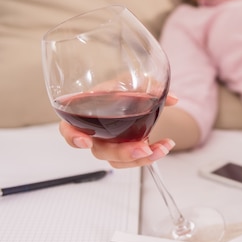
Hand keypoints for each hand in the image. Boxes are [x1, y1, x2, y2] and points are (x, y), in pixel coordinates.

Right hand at [59, 93, 178, 168]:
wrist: (137, 97)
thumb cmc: (123, 87)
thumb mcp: (134, 80)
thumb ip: (151, 86)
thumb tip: (172, 99)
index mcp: (86, 111)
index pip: (68, 128)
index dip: (73, 137)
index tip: (86, 142)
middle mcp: (95, 132)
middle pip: (100, 151)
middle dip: (122, 153)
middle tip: (142, 148)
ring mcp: (109, 144)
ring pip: (118, 160)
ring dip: (140, 159)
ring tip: (160, 148)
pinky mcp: (124, 150)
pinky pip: (132, 160)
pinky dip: (150, 156)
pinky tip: (164, 146)